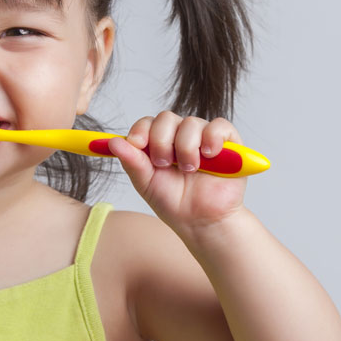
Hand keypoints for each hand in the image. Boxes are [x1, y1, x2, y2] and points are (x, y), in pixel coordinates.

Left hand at [108, 111, 247, 235]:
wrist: (201, 222)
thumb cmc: (174, 203)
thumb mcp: (146, 183)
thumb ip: (131, 162)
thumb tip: (112, 142)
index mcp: (159, 143)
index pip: (148, 123)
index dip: (141, 130)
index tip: (137, 144)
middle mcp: (181, 136)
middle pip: (166, 118)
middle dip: (161, 141)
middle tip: (164, 164)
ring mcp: (204, 138)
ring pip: (191, 123)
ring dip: (186, 147)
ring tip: (189, 170)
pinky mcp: (228, 143)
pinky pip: (219, 126)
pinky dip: (212, 137)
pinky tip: (208, 155)